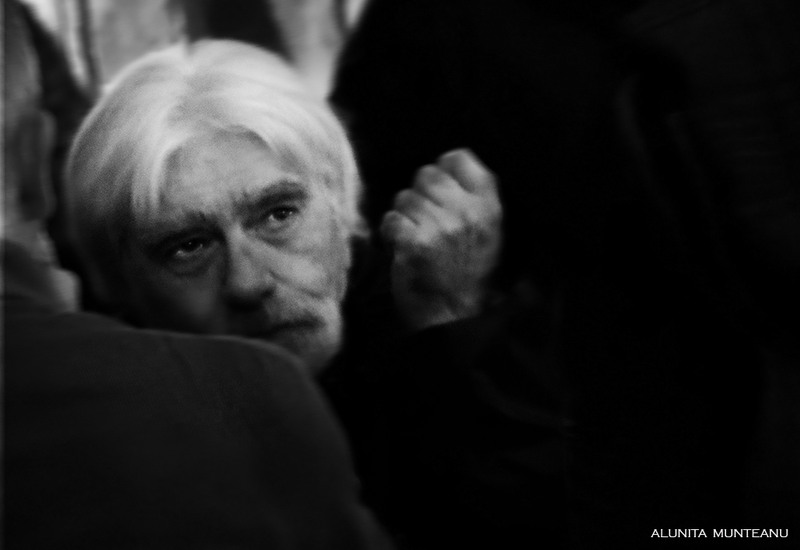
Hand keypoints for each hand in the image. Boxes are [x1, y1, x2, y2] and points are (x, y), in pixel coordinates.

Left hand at [381, 149, 501, 328]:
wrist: (452, 314)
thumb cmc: (467, 272)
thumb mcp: (488, 230)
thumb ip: (473, 195)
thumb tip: (444, 162)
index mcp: (488, 205)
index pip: (458, 157)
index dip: (444, 170)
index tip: (441, 191)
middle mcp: (466, 211)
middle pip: (426, 174)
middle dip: (421, 196)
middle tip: (427, 222)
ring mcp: (439, 226)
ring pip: (404, 197)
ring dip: (405, 216)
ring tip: (419, 239)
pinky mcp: (413, 242)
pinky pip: (390, 219)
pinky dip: (391, 233)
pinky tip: (404, 249)